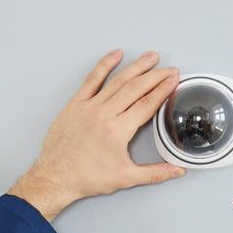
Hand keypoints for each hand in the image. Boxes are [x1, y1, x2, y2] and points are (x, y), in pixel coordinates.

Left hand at [9, 50, 183, 219]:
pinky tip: (115, 54)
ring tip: (150, 57)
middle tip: (169, 69)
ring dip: (136, 66)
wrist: (56, 177)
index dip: (163, 90)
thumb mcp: (126, 178)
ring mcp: (89, 106)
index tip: (174, 80)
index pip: (147, 104)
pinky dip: (104, 65)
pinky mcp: (75, 104)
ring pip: (117, 81)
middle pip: (136, 88)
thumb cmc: (87, 178)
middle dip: (155, 76)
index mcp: (118, 131)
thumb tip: (177, 171)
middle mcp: (104, 114)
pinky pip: (91, 79)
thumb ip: (155, 174)